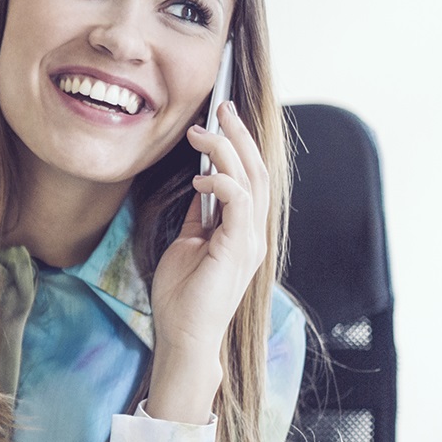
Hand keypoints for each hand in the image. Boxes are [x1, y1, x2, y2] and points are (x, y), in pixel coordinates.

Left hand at [146, 101, 270, 423]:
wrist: (183, 335)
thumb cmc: (183, 295)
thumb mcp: (189, 243)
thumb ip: (201, 216)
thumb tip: (199, 185)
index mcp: (244, 231)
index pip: (251, 177)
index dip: (240, 145)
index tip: (221, 118)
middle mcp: (254, 233)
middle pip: (257, 171)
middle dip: (239, 134)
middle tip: (221, 105)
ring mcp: (250, 241)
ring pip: (251, 181)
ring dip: (228, 150)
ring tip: (203, 131)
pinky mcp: (237, 249)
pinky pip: (239, 203)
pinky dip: (223, 183)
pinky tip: (201, 177)